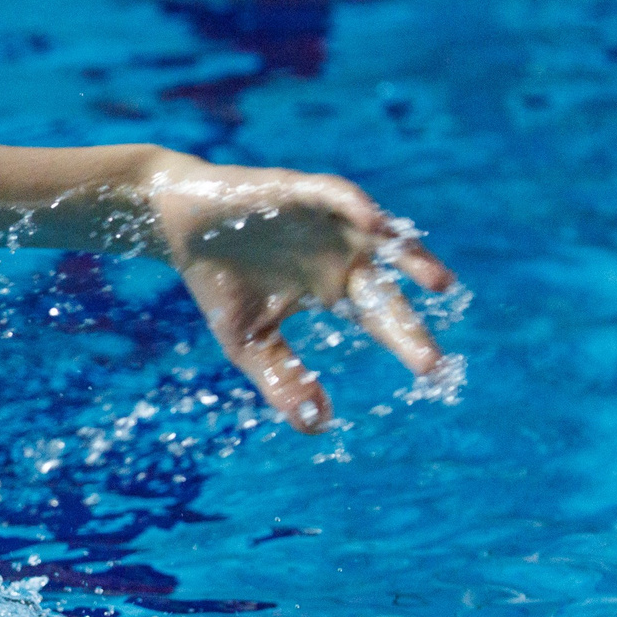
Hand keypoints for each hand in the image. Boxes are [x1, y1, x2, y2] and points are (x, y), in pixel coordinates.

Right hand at [147, 153, 456, 431]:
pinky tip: (372, 223)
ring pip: (381, 233)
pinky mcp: (301, 190)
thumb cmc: (218, 281)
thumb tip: (318, 425)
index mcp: (331, 286)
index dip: (406, 342)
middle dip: (410, 323)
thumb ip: (284, 381)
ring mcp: (325, 221)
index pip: (379, 317)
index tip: (433, 376)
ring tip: (440, 283)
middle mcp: (338, 254)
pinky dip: (357, 207)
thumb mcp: (249, 343)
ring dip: (411, 255)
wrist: (176, 226)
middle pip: (386, 287)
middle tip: (433, 364)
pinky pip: (338, 195)